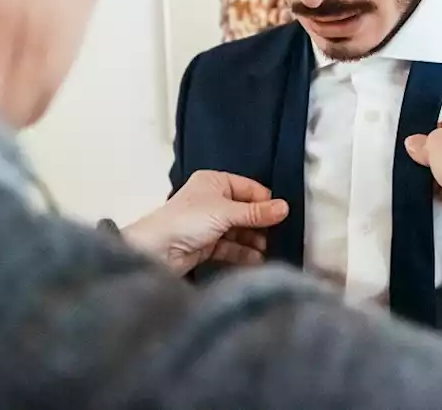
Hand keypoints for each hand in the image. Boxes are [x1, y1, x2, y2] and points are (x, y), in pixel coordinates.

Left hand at [122, 170, 288, 274]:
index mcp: (214, 182)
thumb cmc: (186, 221)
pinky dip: (243, 253)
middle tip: (276, 235)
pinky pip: (231, 247)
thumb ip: (256, 212)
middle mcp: (212, 200)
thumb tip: (285, 208)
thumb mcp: (226, 212)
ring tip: (267, 249)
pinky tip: (256, 259)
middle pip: (245, 211)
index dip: (265, 202)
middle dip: (260, 224)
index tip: (281, 216)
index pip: (249, 189)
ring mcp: (209, 223)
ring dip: (253, 240)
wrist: (156, 250)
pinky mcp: (206, 245)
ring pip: (239, 230)